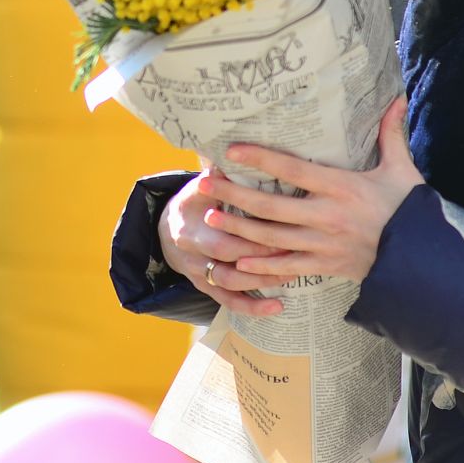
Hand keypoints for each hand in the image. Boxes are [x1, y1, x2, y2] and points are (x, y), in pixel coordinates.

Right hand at [156, 166, 285, 318]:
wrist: (170, 228)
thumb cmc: (194, 202)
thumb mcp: (198, 186)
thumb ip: (217, 174)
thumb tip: (235, 154)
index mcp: (189, 225)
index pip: (220, 232)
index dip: (249, 232)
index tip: (279, 225)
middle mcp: (192, 254)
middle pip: (227, 258)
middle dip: (261, 256)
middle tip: (293, 249)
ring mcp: (199, 274)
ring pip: (230, 284)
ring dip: (262, 280)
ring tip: (292, 274)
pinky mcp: (208, 289)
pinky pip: (229, 303)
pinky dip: (253, 308)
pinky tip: (277, 307)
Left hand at [201, 97, 421, 284]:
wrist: (425, 258)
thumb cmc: (410, 209)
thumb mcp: (401, 169)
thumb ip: (390, 134)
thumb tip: (396, 97)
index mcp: (342, 188)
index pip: (293, 170)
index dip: (261, 158)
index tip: (232, 149)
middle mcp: (327, 217)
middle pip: (270, 206)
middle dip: (234, 194)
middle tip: (204, 183)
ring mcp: (323, 245)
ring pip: (271, 238)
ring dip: (238, 227)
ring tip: (210, 215)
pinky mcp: (325, 267)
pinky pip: (287, 267)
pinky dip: (260, 266)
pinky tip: (236, 260)